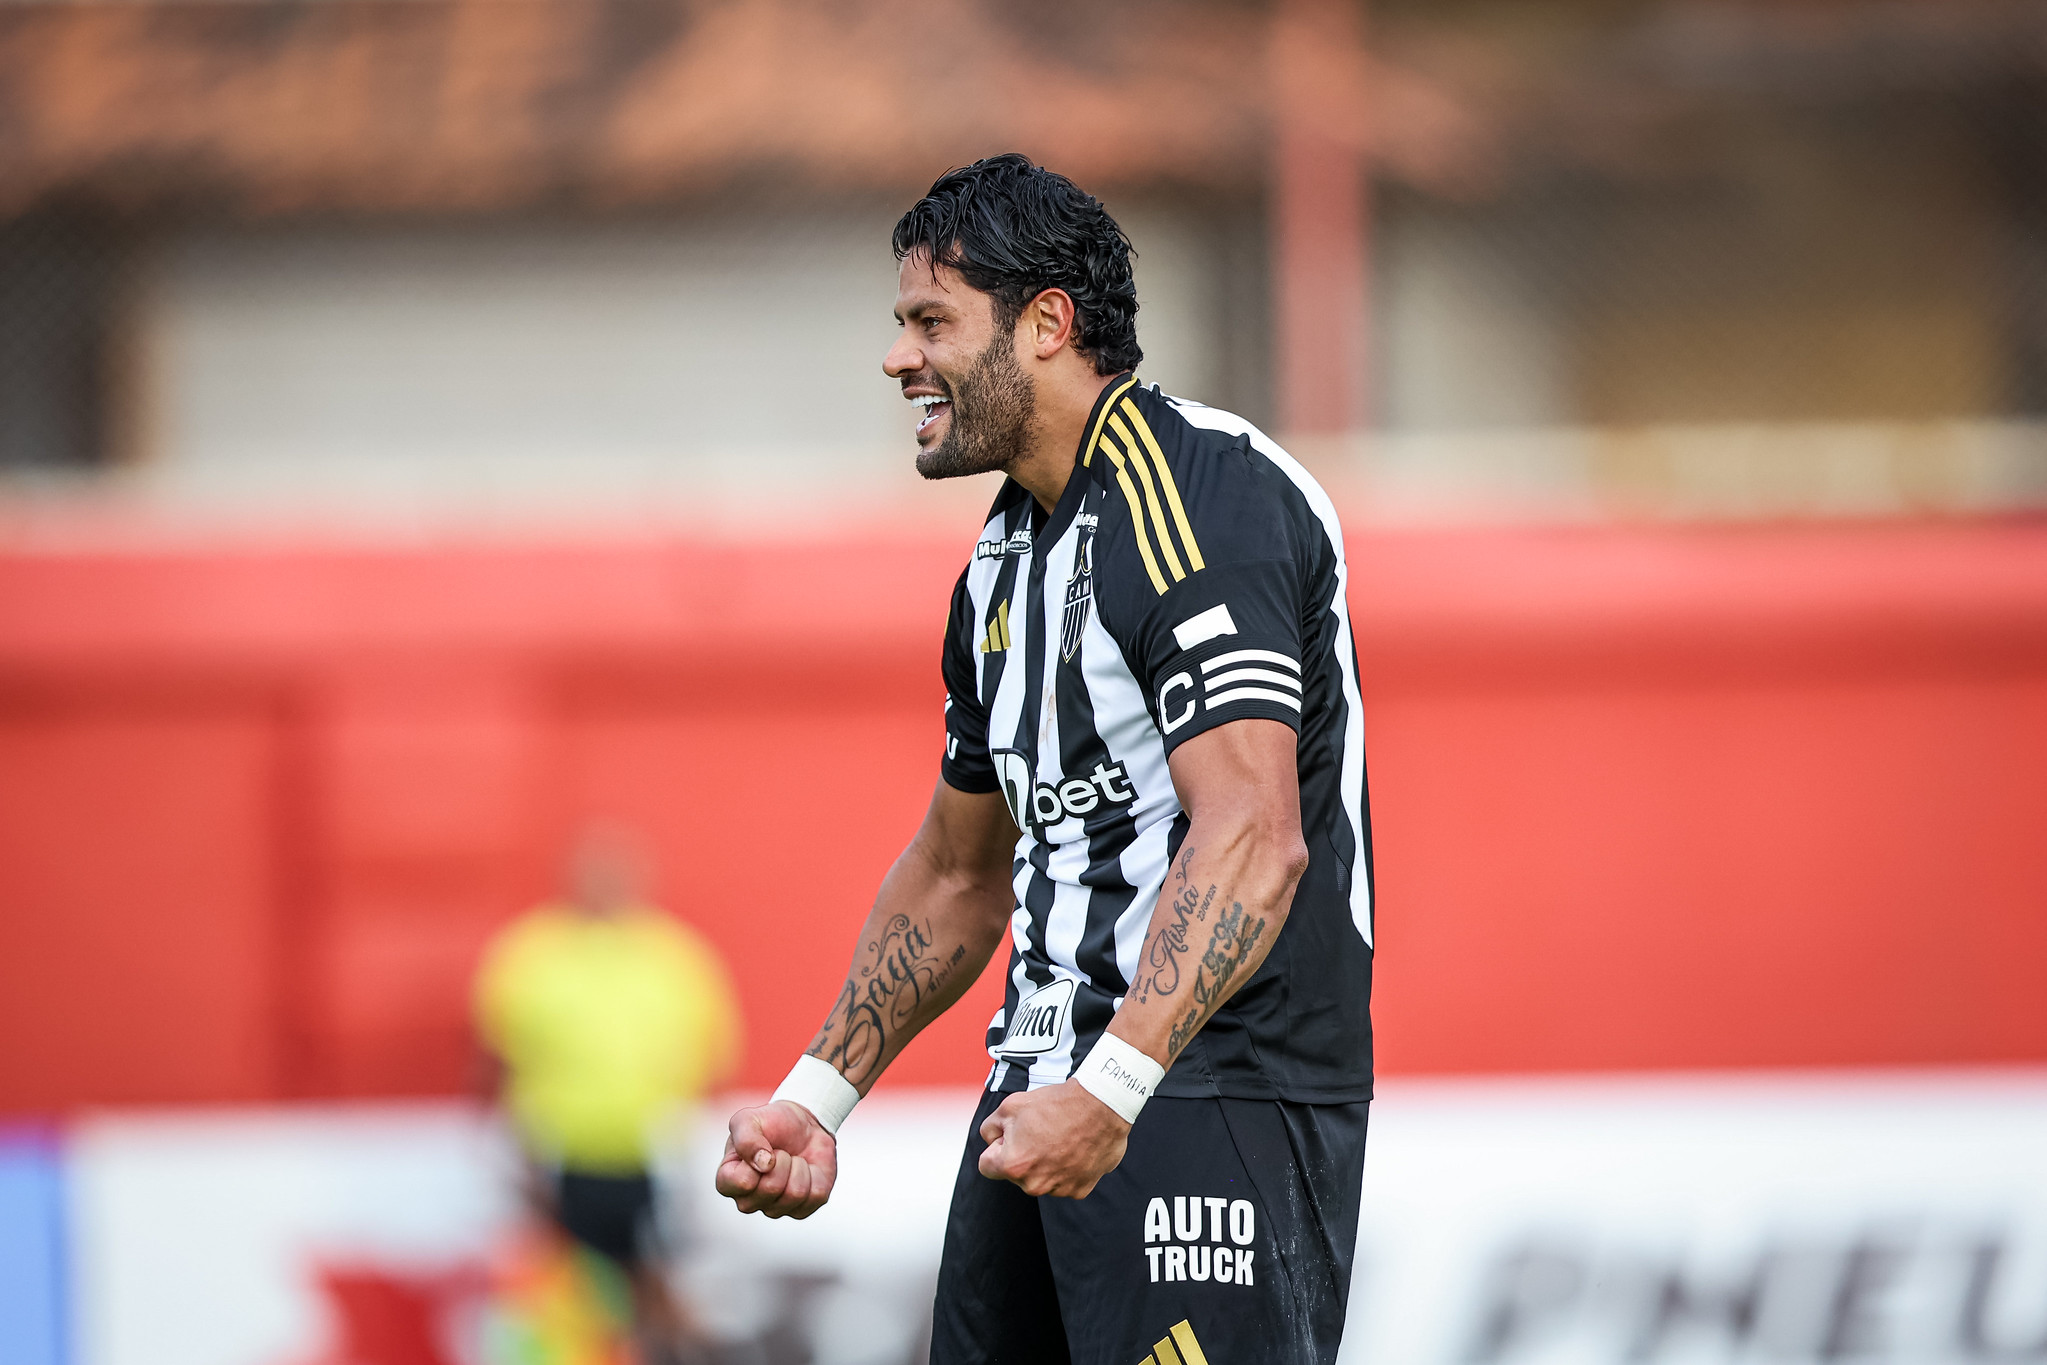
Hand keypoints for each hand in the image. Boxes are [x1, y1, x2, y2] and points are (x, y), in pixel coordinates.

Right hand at [715, 1100, 838, 1217]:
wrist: (803, 1127)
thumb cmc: (770, 1124)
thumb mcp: (748, 1119)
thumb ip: (746, 1138)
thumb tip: (763, 1164)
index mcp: (728, 1182)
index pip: (742, 1182)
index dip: (757, 1158)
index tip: (761, 1146)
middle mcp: (748, 1202)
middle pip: (771, 1188)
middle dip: (782, 1160)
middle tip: (780, 1151)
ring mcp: (775, 1209)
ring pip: (795, 1194)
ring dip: (799, 1166)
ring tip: (792, 1159)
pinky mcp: (802, 1210)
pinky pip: (815, 1196)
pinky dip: (816, 1174)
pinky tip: (806, 1169)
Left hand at [977, 1080, 1130, 1197]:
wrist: (1100, 1105)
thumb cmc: (1055, 1104)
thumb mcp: (1010, 1105)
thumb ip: (990, 1128)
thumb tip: (991, 1140)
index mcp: (1012, 1165)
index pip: (987, 1165)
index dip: (997, 1146)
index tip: (1013, 1134)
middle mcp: (1034, 1184)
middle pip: (1016, 1173)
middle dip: (1023, 1154)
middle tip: (1040, 1131)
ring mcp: (1058, 1189)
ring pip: (1041, 1178)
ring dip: (1045, 1162)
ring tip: (1060, 1137)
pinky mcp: (1080, 1189)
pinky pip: (1065, 1181)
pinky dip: (1067, 1168)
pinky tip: (1075, 1147)